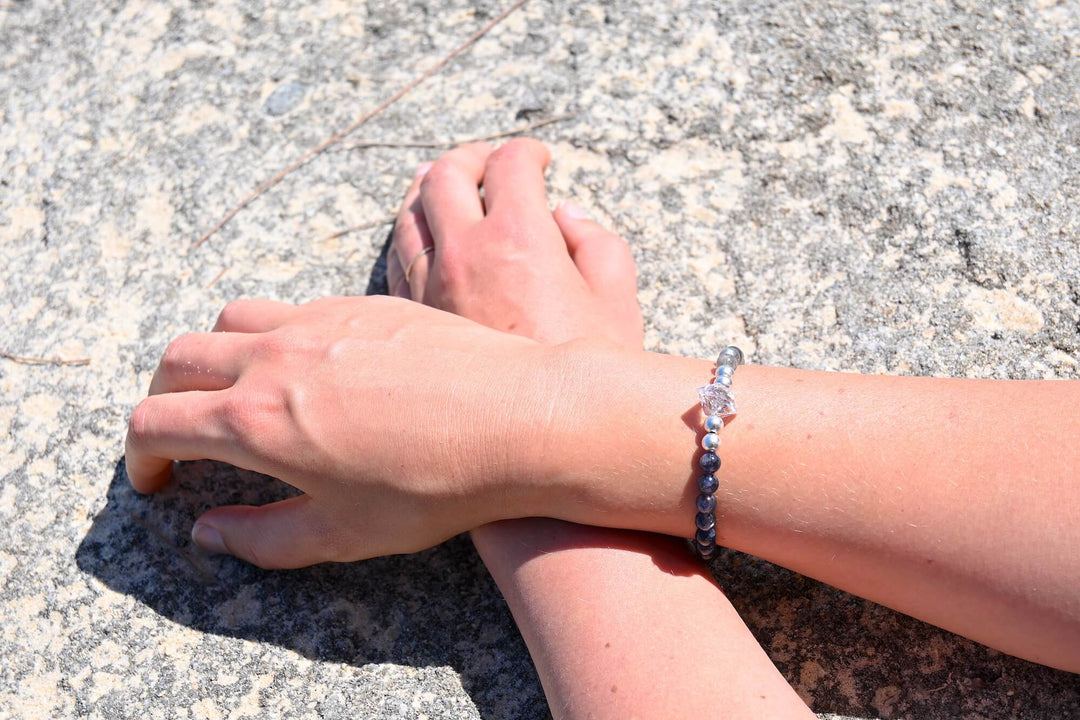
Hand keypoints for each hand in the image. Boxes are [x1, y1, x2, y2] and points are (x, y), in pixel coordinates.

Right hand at [126, 295, 546, 567]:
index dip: (141, 456)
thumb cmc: (435, 487)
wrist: (518, 418)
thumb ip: (262, 538)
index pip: (154, 422)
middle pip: (179, 358)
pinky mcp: (365, 302)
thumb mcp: (343, 533)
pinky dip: (276, 332)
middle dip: (165, 397)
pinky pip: (294, 305)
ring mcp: (321, 320)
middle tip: (185, 433)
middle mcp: (275, 358)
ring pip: (232, 319)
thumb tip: (207, 532)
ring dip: (216, 354)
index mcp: (255, 420)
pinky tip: (311, 364)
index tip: (158, 478)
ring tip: (241, 390)